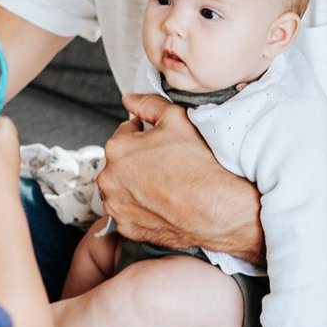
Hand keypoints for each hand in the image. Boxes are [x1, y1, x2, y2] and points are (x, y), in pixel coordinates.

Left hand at [97, 92, 262, 259]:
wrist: (216, 210)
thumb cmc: (199, 167)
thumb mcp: (176, 120)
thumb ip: (148, 104)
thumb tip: (130, 99)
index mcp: (117, 148)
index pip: (126, 132)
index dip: (146, 135)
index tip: (162, 143)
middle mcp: (109, 179)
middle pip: (121, 160)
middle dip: (139, 159)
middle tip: (167, 164)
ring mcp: (116, 206)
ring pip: (122, 186)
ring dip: (136, 183)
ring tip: (165, 184)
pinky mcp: (126, 227)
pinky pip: (128, 211)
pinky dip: (140, 206)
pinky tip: (161, 202)